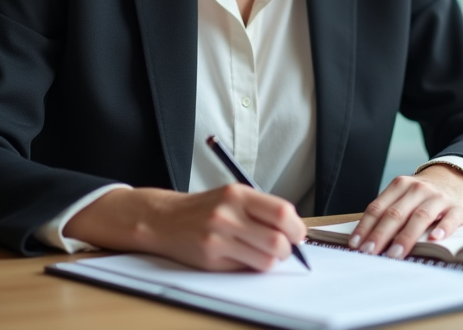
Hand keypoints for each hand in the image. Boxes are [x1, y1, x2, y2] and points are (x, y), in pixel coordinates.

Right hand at [63, 184, 306, 271]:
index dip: (296, 228)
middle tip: (284, 248)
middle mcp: (228, 214)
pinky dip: (251, 266)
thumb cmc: (205, 208)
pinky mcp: (210, 258)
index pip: (282, 212)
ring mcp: (218, 237)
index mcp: (238, 194)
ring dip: (271, 261)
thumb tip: (295, 231)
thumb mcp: (233, 196)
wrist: (164, 219)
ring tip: (262, 253)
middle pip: (277, 240)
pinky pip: (245, 268)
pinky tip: (241, 256)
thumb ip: (262, 209)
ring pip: (265, 260)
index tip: (298, 234)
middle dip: (288, 250)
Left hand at [348, 165, 462, 259]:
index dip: (366, 227)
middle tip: (370, 253)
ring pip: (420, 217)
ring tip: (394, 254)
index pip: (378, 208)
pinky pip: (450, 219)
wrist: (453, 177)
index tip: (356, 245)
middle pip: (396, 213)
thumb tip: (365, 240)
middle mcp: (418, 189)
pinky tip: (435, 240)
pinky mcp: (458, 208)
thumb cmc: (422, 194)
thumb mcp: (403, 195)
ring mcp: (438, 198)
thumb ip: (388, 211)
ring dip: (405, 237)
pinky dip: (443, 229)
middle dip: (381, 235)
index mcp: (400, 185)